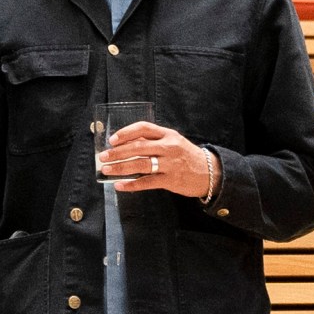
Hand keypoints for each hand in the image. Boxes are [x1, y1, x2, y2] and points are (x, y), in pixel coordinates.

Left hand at [99, 124, 218, 202]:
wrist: (210, 172)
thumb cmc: (187, 157)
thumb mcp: (174, 142)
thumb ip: (154, 141)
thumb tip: (127, 145)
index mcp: (168, 134)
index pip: (143, 128)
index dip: (126, 133)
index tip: (112, 140)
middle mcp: (169, 146)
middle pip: (138, 146)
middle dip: (117, 152)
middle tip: (103, 156)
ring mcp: (170, 163)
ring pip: (140, 163)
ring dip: (120, 167)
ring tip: (106, 170)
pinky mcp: (171, 180)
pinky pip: (147, 182)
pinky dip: (131, 184)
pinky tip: (119, 185)